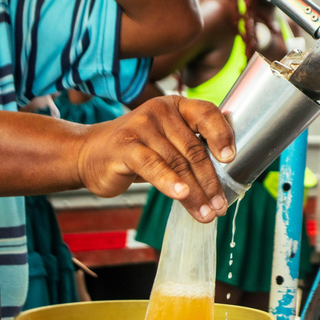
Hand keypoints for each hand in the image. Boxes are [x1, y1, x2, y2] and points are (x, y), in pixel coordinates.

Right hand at [76, 96, 234, 222]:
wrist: (88, 154)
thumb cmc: (137, 151)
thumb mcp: (167, 143)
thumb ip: (192, 149)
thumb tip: (226, 177)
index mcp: (177, 106)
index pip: (207, 114)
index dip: (222, 135)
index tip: (231, 160)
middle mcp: (161, 111)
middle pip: (194, 149)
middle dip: (210, 182)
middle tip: (220, 206)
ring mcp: (142, 126)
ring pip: (178, 163)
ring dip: (195, 193)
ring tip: (206, 213)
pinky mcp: (125, 146)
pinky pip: (153, 166)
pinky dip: (170, 183)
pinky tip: (181, 196)